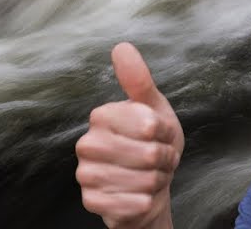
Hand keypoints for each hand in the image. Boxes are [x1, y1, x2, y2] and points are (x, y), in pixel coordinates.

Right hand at [75, 42, 183, 228]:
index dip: (164, 132)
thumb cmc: (152, 144)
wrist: (150, 186)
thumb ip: (139, 80)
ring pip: (142, 180)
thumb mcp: (154, 109)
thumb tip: (121, 47)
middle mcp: (87, 143)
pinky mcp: (91, 201)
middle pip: (147, 154)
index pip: (148, 124)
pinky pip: (131, 204)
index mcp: (101, 116)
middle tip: (159, 159)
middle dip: (163, 160)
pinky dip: (146, 202)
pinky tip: (142, 196)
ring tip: (153, 176)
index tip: (160, 134)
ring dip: (157, 181)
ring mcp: (86, 174)